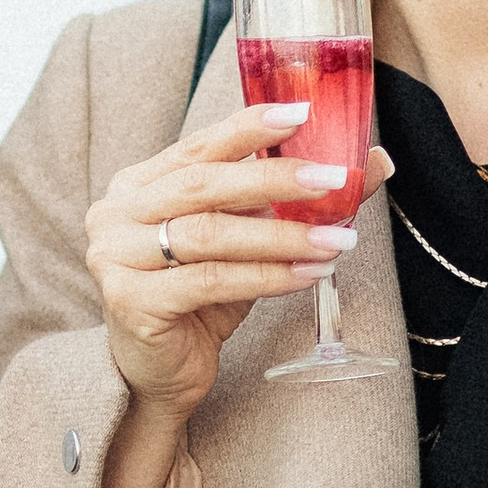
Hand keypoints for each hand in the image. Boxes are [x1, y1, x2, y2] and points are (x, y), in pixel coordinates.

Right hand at [86, 106, 393, 432]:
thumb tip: (372, 162)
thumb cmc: (201, 300)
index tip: (301, 114)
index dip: (249, 127)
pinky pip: (210, 280)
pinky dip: (267, 276)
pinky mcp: (130, 301)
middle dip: (276, 178)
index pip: (198, 146)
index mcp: (137, 185)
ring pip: (211, 234)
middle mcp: (115, 213)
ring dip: (282, 235)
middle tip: (334, 180)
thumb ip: (291, 201)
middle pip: (204, 185)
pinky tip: (309, 275)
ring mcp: (114, 256)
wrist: (159, 374)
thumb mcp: (247, 241)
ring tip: (337, 240)